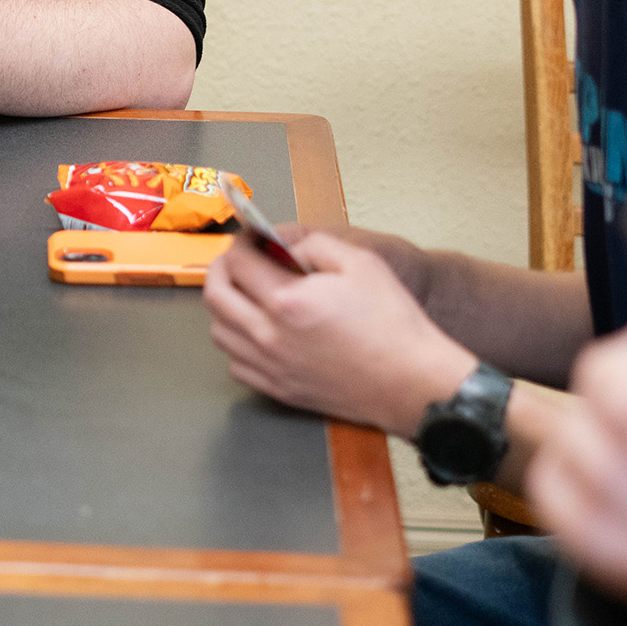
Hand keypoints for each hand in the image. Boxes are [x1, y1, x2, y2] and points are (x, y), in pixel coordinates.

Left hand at [201, 230, 477, 434]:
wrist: (411, 382)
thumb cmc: (392, 325)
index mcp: (287, 301)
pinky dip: (236, 343)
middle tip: (238, 258)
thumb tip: (282, 241)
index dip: (241, 242)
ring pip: (219, 332)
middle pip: (215, 296)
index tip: (251, 236)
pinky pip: (235, 364)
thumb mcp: (360, 263)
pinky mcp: (279, 389)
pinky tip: (256, 331)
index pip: (238, 262)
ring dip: (225, 306)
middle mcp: (269, 337)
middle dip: (221, 268)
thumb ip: (313, 244)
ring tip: (245, 293)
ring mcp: (271, 367)